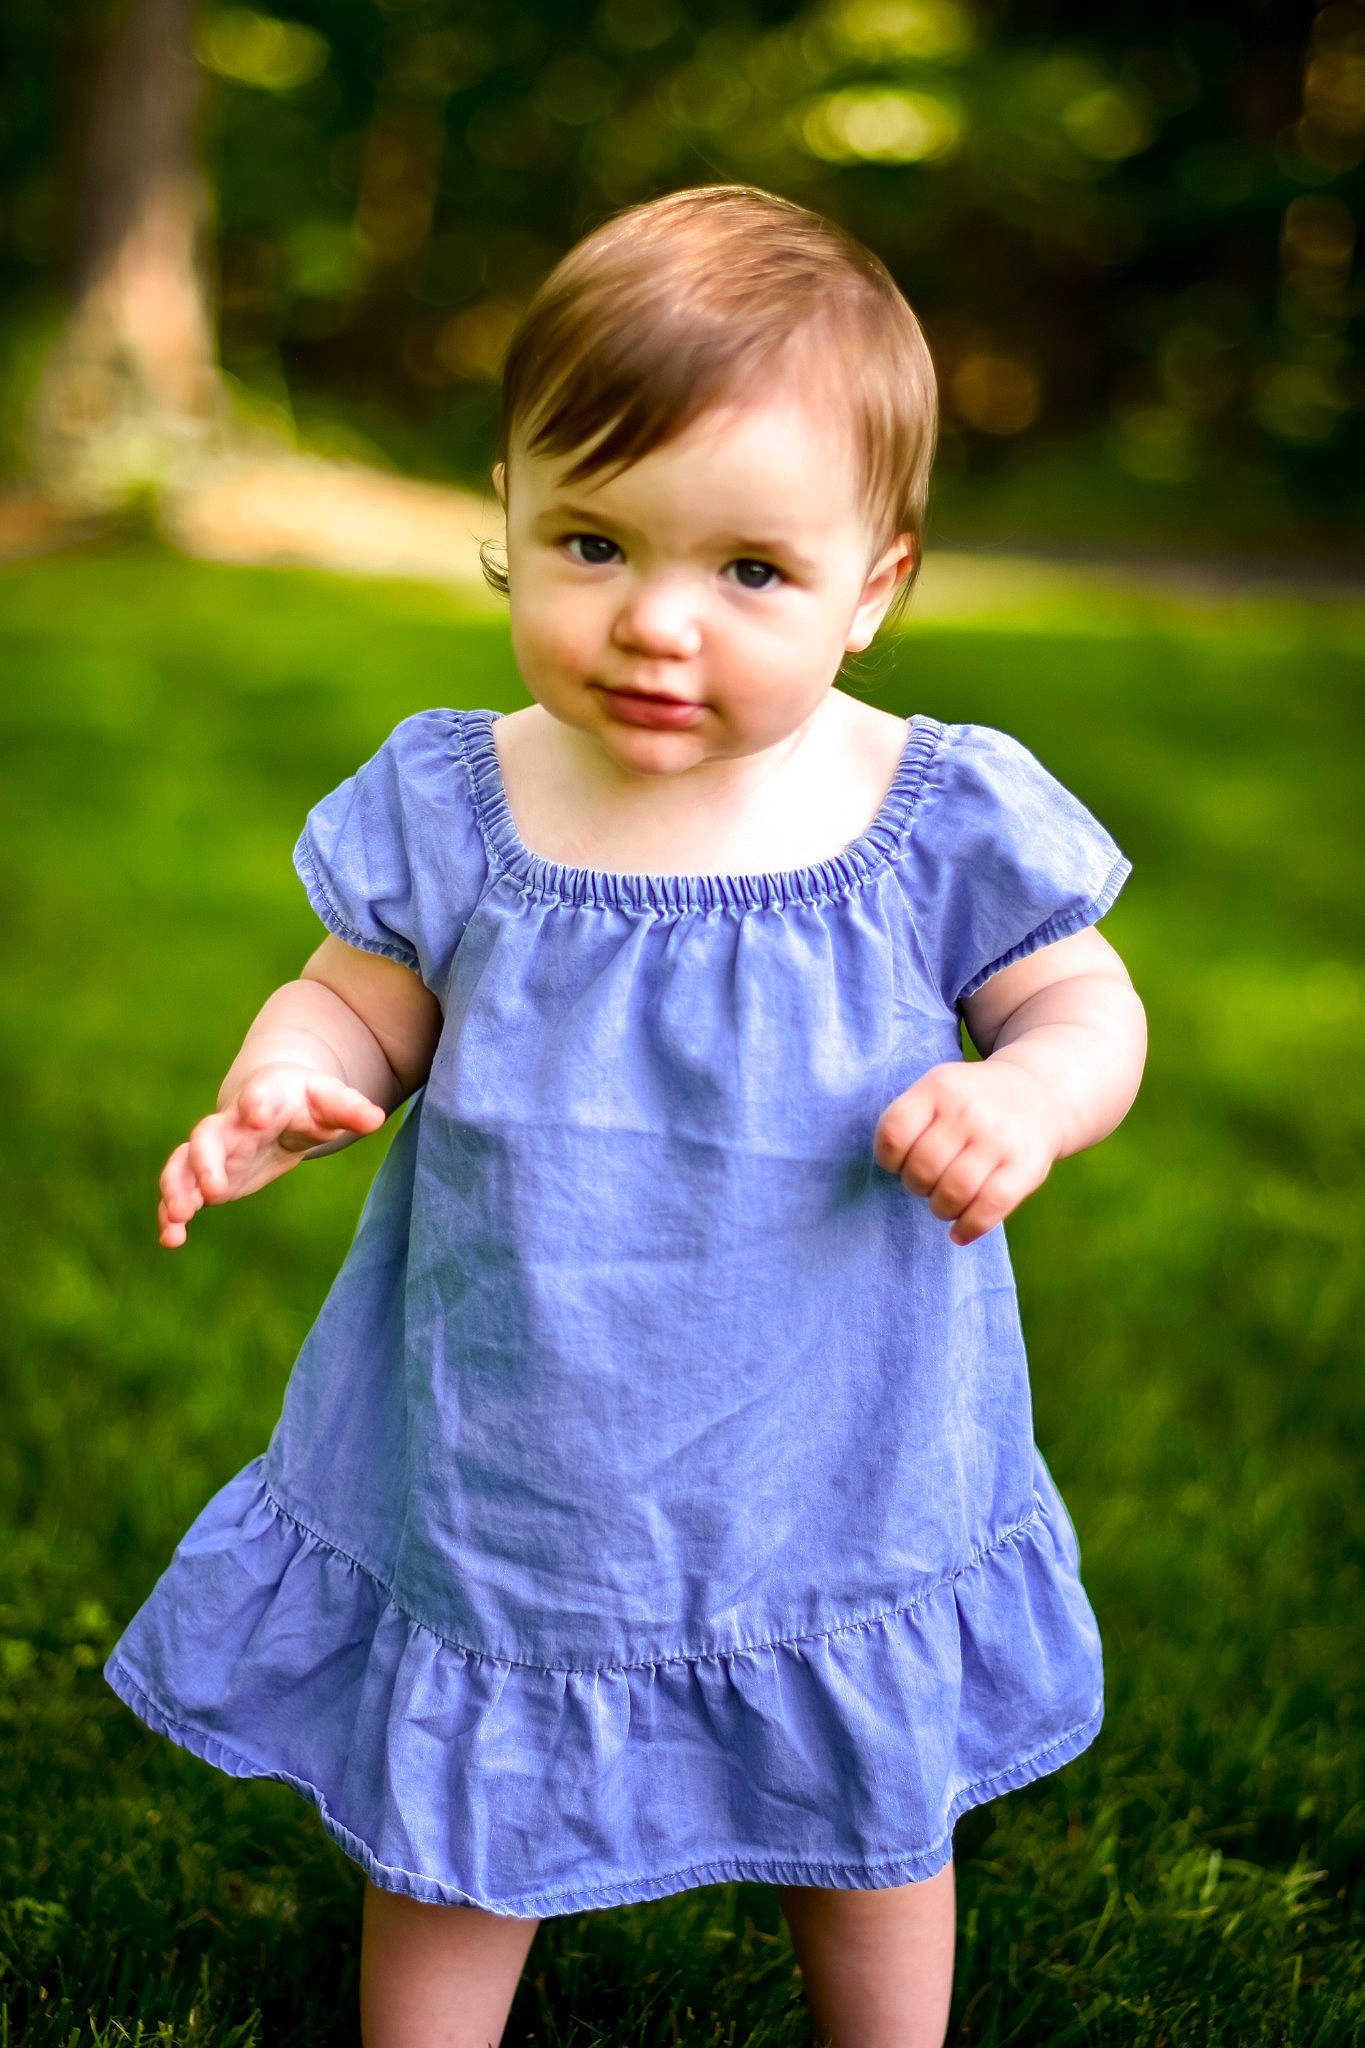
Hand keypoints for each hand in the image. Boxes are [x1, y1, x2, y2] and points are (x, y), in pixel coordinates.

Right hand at [157, 1062, 387, 1247]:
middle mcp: (231, 1123)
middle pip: (208, 1135)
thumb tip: (376, 1118)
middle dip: (206, 1160)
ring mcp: (214, 1150)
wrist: (272, 1104)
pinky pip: (180, 1191)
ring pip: (183, 1163)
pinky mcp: (205, 1176)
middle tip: (214, 1188)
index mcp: (267, 1098)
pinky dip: (170, 1213)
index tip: (258, 1114)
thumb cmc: (307, 1103)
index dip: (258, 1102)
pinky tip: (171, 1240)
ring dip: (177, 1188)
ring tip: (179, 1217)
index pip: (260, 1095)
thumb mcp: (331, 1103)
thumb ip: (350, 1110)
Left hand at [872, 1059, 1060, 1246]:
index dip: (889, 1158)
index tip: (900, 1162)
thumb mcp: (940, 1089)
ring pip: (953, 1193)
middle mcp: (969, 1110)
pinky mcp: (1026, 1167)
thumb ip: (912, 1120)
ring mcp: (999, 1138)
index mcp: (940, 1087)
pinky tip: (959, 1233)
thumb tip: (890, 1167)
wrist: (1039, 1095)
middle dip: (916, 1186)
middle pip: (922, 1168)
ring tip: (945, 1204)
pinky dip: (968, 1228)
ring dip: (941, 1209)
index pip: (894, 1132)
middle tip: (928, 1182)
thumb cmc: (973, 1103)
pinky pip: (989, 1207)